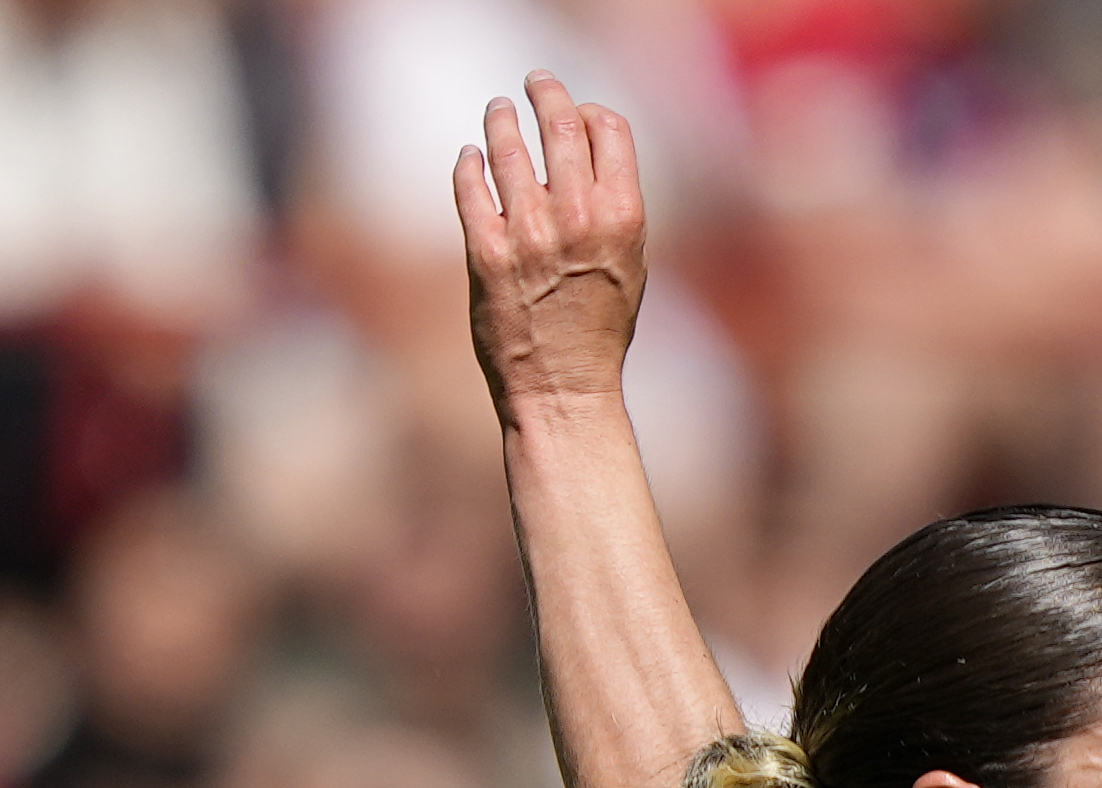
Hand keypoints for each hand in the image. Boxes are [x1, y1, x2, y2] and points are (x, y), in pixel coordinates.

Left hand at [456, 71, 648, 416]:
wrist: (564, 390)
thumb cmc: (601, 329)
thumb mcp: (631, 264)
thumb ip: (615, 207)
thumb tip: (586, 154)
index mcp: (623, 217)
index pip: (608, 129)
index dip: (591, 112)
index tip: (576, 112)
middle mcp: (577, 218)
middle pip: (560, 125)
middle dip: (546, 94)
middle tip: (535, 83)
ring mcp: (528, 234)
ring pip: (507, 147)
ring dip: (501, 120)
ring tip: (498, 111)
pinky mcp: (485, 252)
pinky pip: (470, 185)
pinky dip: (469, 163)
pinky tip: (471, 157)